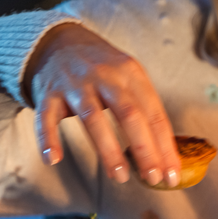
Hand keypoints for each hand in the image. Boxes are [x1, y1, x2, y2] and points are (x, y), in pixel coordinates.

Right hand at [25, 23, 181, 186]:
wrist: (55, 40)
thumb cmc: (100, 69)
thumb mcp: (128, 78)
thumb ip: (144, 110)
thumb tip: (165, 156)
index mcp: (131, 73)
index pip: (154, 113)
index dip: (165, 146)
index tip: (171, 174)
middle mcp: (105, 76)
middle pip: (129, 114)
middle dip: (143, 149)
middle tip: (152, 178)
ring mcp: (75, 84)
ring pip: (93, 117)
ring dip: (108, 149)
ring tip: (120, 176)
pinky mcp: (48, 93)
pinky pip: (46, 117)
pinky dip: (48, 138)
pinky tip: (53, 159)